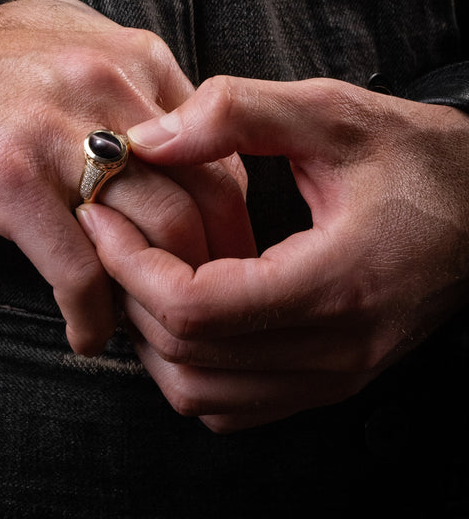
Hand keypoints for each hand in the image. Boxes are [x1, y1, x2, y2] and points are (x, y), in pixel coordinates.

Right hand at [0, 0, 250, 354]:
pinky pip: (79, 269)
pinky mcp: (12, 180)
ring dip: (158, 298)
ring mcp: (61, 133)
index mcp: (134, 58)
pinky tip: (86, 336)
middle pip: (202, 197)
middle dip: (214, 264)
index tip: (219, 255)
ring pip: (153, 236)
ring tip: (147, 327)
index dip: (229, 216)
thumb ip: (125, 69)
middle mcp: (108, 88)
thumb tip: (174, 123)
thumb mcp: (64, 36)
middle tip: (204, 306)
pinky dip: (92, 316)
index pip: (220, 152)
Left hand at [78, 75, 468, 430]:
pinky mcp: (328, 380)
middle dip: (129, 294)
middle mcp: (334, 349)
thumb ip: (236, 113)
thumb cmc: (418, 159)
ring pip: (200, 393)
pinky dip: (188, 365)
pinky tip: (185, 311)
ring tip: (140, 271)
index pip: (194, 308)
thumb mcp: (332, 114)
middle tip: (112, 237)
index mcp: (334, 282)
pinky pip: (230, 404)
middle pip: (186, 354)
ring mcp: (332, 375)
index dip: (130, 264)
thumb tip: (147, 141)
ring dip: (152, 336)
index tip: (102, 217)